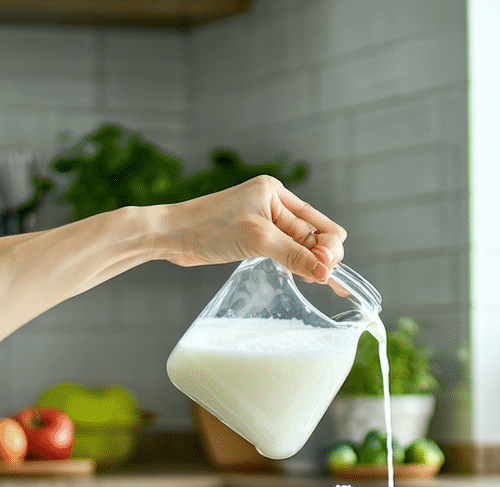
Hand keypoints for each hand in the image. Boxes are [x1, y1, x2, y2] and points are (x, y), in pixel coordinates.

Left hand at [161, 175, 345, 281]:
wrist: (172, 235)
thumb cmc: (208, 227)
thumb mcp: (257, 239)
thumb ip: (293, 254)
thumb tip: (324, 272)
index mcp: (277, 193)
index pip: (320, 223)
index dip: (328, 248)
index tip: (326, 272)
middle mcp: (274, 204)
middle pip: (314, 234)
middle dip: (320, 256)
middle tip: (320, 279)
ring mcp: (264, 221)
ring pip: (301, 245)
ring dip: (308, 262)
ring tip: (312, 280)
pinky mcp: (254, 237)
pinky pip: (285, 250)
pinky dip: (295, 263)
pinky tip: (299, 275)